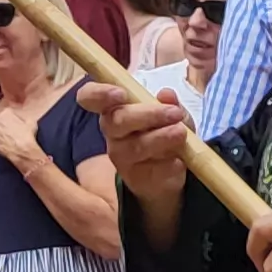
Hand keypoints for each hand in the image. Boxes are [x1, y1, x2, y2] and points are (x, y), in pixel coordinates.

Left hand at [0, 100, 43, 169]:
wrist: (22, 150)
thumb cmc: (28, 135)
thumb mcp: (31, 122)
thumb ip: (26, 117)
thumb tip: (26, 116)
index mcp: (5, 113)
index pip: (6, 110)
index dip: (10, 116)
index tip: (13, 119)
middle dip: (1, 123)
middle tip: (8, 128)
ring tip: (1, 135)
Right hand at [81, 83, 193, 221]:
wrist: (165, 173)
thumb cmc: (162, 132)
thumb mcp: (171, 114)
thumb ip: (170, 104)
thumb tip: (167, 94)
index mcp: (112, 108)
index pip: (90, 97)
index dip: (99, 93)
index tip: (120, 93)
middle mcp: (111, 132)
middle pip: (118, 120)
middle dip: (149, 115)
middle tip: (175, 113)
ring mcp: (121, 156)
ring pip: (136, 146)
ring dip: (161, 138)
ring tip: (182, 134)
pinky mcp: (136, 178)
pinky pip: (153, 169)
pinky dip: (170, 163)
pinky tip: (180, 160)